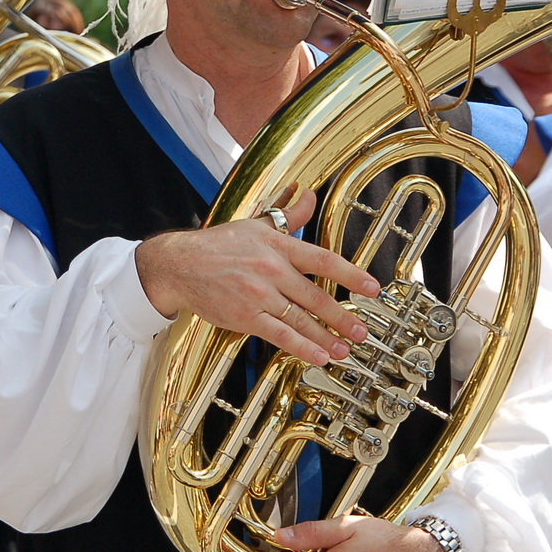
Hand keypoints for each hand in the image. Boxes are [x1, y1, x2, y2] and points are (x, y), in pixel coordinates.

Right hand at [134, 189, 377, 367]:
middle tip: (361, 332)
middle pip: (315, 296)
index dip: (350, 275)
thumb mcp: (255, 225)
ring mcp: (258, 295)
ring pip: (300, 320)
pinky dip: (302, 348)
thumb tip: (309, 195)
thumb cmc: (218, 245)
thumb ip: (288, 214)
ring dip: (327, 337)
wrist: (180, 265)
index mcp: (277, 246)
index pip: (322, 260)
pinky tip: (319, 356)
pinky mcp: (245, 316)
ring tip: (344, 349)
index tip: (372, 288)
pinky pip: (280, 335)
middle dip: (342, 317)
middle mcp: (271, 270)